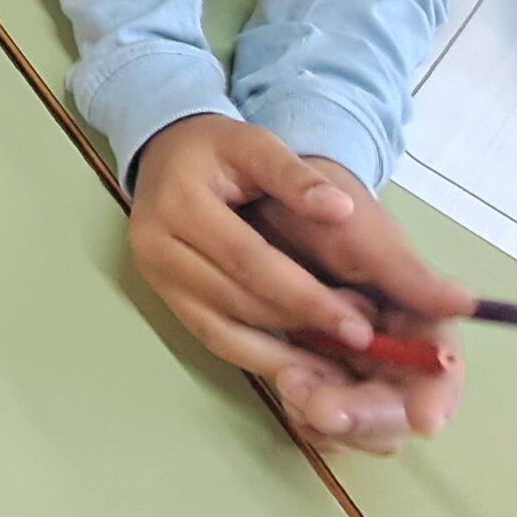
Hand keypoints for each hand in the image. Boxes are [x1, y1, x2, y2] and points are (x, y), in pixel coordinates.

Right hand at [128, 116, 468, 453]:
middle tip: (361, 346)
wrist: (163, 153)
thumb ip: (296, 176)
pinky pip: (213, 339)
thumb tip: (342, 209)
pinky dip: (257, 358)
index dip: (306, 296)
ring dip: (282, 357)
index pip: (250, 260)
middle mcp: (157, 248)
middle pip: (238, 301)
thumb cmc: (215, 147)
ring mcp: (156, 279)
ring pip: (223, 332)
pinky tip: (299, 370)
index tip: (360, 327)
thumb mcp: (254, 142)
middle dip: (302, 326)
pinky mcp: (165, 299)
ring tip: (339, 374)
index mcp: (180, 205)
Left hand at [252, 159, 470, 453]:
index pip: (440, 371)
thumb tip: (468, 303)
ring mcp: (354, 368)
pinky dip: (308, 418)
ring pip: (360, 425)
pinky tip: (285, 391)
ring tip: (290, 384)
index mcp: (417, 319)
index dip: (437, 397)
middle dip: (362, 416)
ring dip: (330, 420)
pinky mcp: (318, 376)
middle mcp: (392, 353)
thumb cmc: (327, 211)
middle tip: (316, 406)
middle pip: (396, 410)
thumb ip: (409, 273)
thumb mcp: (364, 233)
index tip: (425, 420)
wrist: (275, 203)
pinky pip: (323, 421)